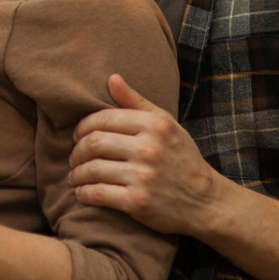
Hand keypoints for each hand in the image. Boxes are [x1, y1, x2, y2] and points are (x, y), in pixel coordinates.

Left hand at [69, 73, 223, 236]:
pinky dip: (83, 193)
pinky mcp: (137, 201)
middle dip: (77, 151)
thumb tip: (111, 78)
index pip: (103, 119)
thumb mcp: (166, 125)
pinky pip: (97, 193)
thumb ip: (136, 102)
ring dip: (77, 174)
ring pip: (92, 169)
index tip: (77, 136)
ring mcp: (143, 176)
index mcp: (155, 125)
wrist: (204, 201)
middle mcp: (149, 148)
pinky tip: (82, 192)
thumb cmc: (181, 159)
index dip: (82, 127)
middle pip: (94, 143)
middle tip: (74, 158)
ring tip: (75, 176)